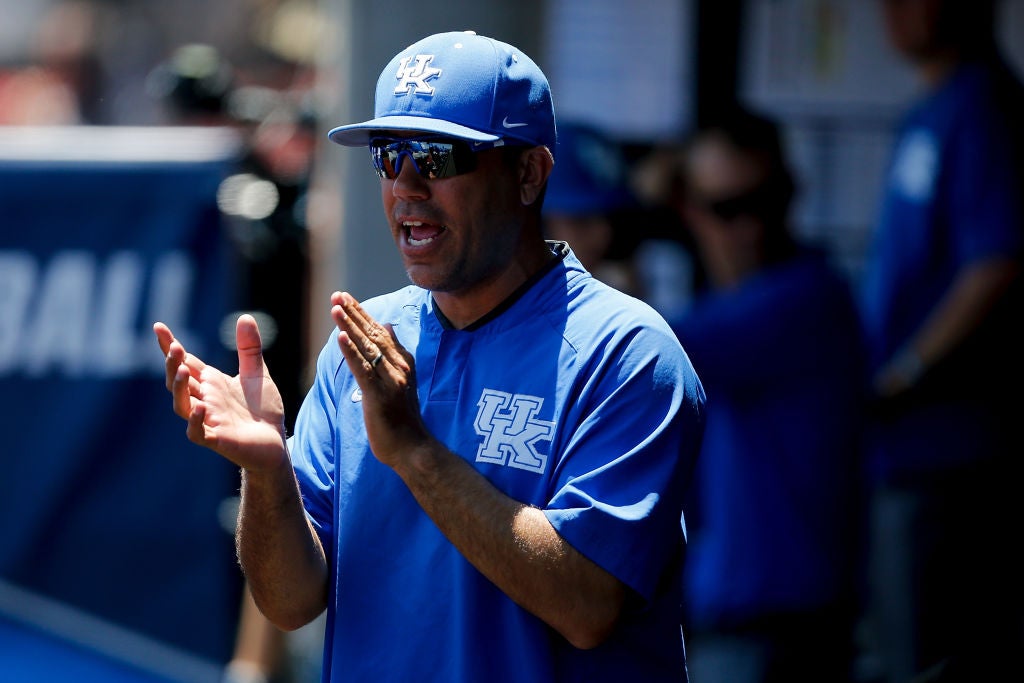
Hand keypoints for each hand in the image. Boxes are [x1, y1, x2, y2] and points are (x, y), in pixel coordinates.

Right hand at [153, 315, 287, 470]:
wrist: (276, 442)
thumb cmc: (262, 410)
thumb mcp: (258, 374)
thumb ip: (249, 349)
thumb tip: (245, 317)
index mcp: (210, 384)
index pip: (185, 362)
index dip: (170, 346)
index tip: (159, 326)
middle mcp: (204, 400)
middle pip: (178, 381)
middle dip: (173, 364)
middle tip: (175, 348)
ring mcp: (208, 420)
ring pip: (181, 405)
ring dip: (179, 389)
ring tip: (183, 370)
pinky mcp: (218, 439)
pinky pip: (198, 432)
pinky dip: (195, 421)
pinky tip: (200, 408)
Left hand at [330, 291, 429, 466]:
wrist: (413, 448)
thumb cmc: (404, 418)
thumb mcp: (401, 380)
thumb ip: (394, 353)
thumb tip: (386, 326)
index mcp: (403, 362)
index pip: (379, 332)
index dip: (361, 314)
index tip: (345, 298)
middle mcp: (399, 367)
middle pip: (373, 334)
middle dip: (354, 313)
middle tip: (337, 295)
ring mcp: (390, 380)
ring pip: (367, 348)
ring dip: (350, 326)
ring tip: (335, 308)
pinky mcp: (379, 395)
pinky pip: (363, 370)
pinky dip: (351, 352)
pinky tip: (340, 338)